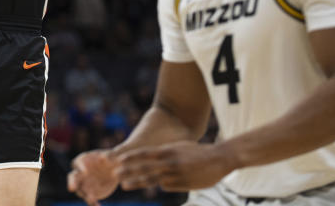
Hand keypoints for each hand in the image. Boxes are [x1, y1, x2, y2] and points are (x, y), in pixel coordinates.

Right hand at [68, 149, 120, 204]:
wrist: (115, 168)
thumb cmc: (111, 158)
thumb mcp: (111, 156)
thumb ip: (107, 157)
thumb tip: (103, 158)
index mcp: (83, 160)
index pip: (78, 163)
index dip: (80, 167)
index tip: (85, 171)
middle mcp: (80, 173)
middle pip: (73, 178)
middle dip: (72, 183)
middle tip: (72, 188)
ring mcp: (84, 184)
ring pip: (81, 191)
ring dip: (85, 195)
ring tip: (91, 200)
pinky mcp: (90, 193)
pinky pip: (89, 199)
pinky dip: (92, 203)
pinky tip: (98, 205)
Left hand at [115, 141, 236, 191]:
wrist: (220, 158)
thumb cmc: (198, 153)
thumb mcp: (179, 148)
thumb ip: (166, 154)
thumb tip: (155, 161)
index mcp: (168, 150)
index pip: (144, 153)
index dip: (131, 157)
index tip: (118, 160)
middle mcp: (169, 161)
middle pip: (145, 167)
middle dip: (128, 171)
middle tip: (115, 174)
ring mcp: (176, 173)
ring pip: (153, 179)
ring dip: (137, 182)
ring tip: (124, 185)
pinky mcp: (183, 183)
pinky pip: (167, 185)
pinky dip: (163, 185)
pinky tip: (163, 184)